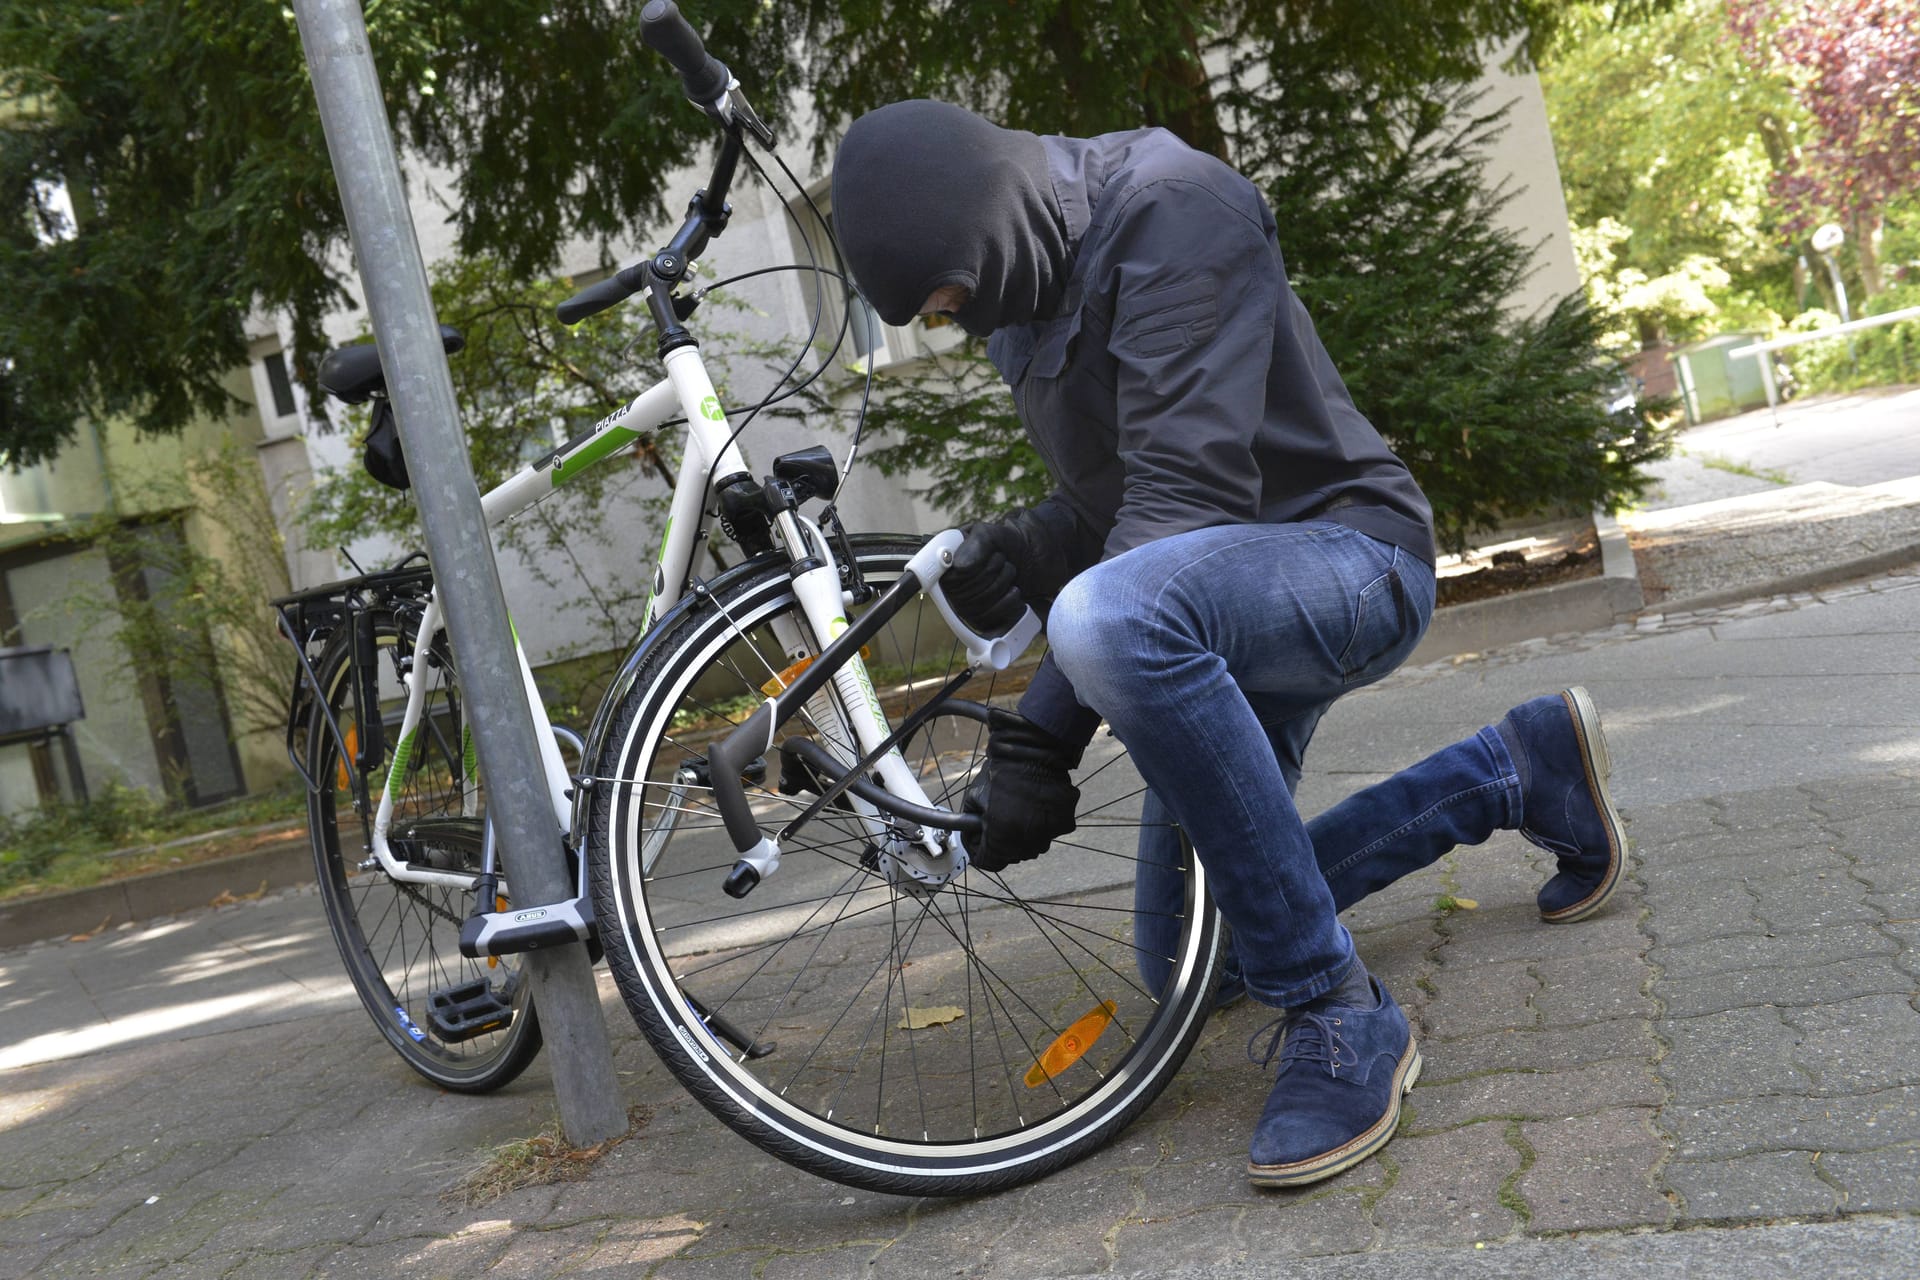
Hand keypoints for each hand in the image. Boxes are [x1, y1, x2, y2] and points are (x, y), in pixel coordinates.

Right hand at [944, 521, 1029, 637]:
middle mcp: (951, 585)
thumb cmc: (1009, 543)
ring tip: (1009, 572)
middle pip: (964, 593)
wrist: (1033, 557)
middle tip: (1003, 560)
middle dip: (993, 573)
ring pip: (977, 607)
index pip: (949, 578)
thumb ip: (976, 544)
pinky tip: (1013, 591)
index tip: (992, 555)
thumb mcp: (992, 533)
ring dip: (1002, 586)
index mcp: (947, 562)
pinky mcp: (980, 618)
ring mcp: (964, 604)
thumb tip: (960, 567)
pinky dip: (1007, 604)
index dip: (973, 570)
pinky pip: (988, 620)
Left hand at [961, 709, 1082, 872]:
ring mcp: (1049, 834)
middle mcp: (1027, 842)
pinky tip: (1037, 805)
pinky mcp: (1065, 823)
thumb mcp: (974, 798)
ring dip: (1024, 835)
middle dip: (1002, 842)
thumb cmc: (1002, 771)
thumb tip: (972, 833)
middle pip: (1012, 856)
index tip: (979, 839)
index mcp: (1002, 838)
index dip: (979, 850)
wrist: (1033, 751)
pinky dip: (1043, 823)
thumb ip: (971, 823)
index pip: (988, 862)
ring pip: (1033, 845)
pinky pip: (1050, 832)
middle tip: (999, 821)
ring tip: (1020, 810)